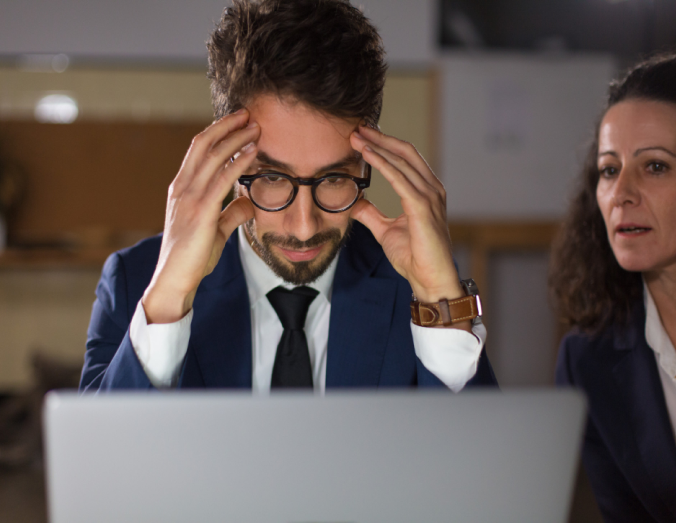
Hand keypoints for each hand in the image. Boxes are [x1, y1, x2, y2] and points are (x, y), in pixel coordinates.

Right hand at [142, 109, 259, 323]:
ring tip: (255, 126)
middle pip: (203, 145)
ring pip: (213, 156)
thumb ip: (231, 214)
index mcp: (182, 189)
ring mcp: (189, 198)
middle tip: (248, 114)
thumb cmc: (193, 258)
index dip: (217, 132)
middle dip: (226, 126)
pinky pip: (222, 179)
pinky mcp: (201, 212)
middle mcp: (182, 188)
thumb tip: (249, 204)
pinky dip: (239, 162)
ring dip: (236, 138)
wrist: (175, 280)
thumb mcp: (215, 231)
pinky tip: (253, 152)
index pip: (198, 150)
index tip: (237, 121)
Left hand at [350, 126, 467, 328]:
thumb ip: (371, 214)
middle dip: (380, 137)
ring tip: (357, 137)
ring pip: (402, 161)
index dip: (384, 144)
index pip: (404, 158)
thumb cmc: (414, 256)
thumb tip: (355, 202)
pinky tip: (368, 155)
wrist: (428, 279)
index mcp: (425, 191)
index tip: (362, 136)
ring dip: (378, 146)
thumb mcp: (385, 230)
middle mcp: (431, 189)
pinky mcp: (423, 207)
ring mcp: (430, 196)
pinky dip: (383, 164)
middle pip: (405, 152)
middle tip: (357, 128)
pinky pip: (400, 179)